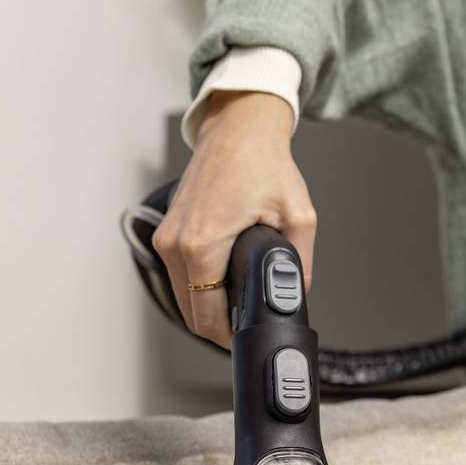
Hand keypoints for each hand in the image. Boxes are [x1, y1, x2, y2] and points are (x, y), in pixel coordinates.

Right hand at [153, 91, 316, 348]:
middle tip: (251, 316)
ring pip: (183, 296)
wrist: (238, 129)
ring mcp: (165, 237)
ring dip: (210, 302)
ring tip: (241, 291)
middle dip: (221, 322)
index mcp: (202, 243)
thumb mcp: (299, 216)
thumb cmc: (262, 162)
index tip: (249, 334)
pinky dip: (200, 282)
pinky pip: (180, 274)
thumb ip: (299, 264)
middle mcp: (175, 243)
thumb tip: (295, 297)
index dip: (230, 335)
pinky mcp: (165, 231)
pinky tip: (226, 272)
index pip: (206, 318)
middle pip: (191, 313)